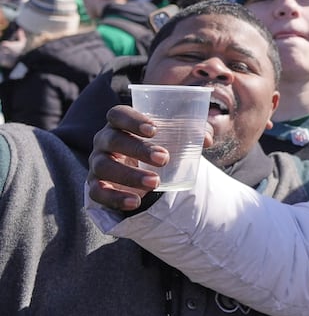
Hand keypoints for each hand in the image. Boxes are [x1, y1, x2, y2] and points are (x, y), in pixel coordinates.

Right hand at [86, 104, 212, 211]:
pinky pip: (98, 192)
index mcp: (120, 123)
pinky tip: (135, 201)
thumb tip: (206, 139)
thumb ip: (192, 133)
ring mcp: (97, 163)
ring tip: (156, 183)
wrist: (145, 173)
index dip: (132, 119)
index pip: (117, 114)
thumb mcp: (175, 137)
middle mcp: (104, 141)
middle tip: (164, 158)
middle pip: (112, 140)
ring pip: (104, 166)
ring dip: (129, 175)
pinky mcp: (96, 186)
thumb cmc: (159, 146)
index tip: (154, 130)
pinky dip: (115, 197)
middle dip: (138, 149)